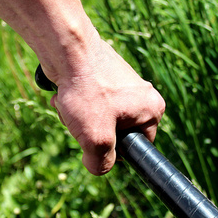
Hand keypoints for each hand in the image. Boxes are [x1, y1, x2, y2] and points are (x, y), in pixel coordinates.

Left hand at [50, 39, 165, 174]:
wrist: (67, 50)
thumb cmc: (86, 91)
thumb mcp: (96, 139)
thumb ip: (101, 163)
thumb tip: (98, 167)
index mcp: (152, 109)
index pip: (137, 147)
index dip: (113, 151)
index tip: (97, 140)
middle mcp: (141, 95)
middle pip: (114, 132)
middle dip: (91, 132)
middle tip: (81, 121)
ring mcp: (121, 83)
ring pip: (98, 117)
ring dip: (79, 119)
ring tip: (70, 106)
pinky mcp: (103, 76)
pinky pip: (90, 102)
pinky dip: (75, 103)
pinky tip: (65, 94)